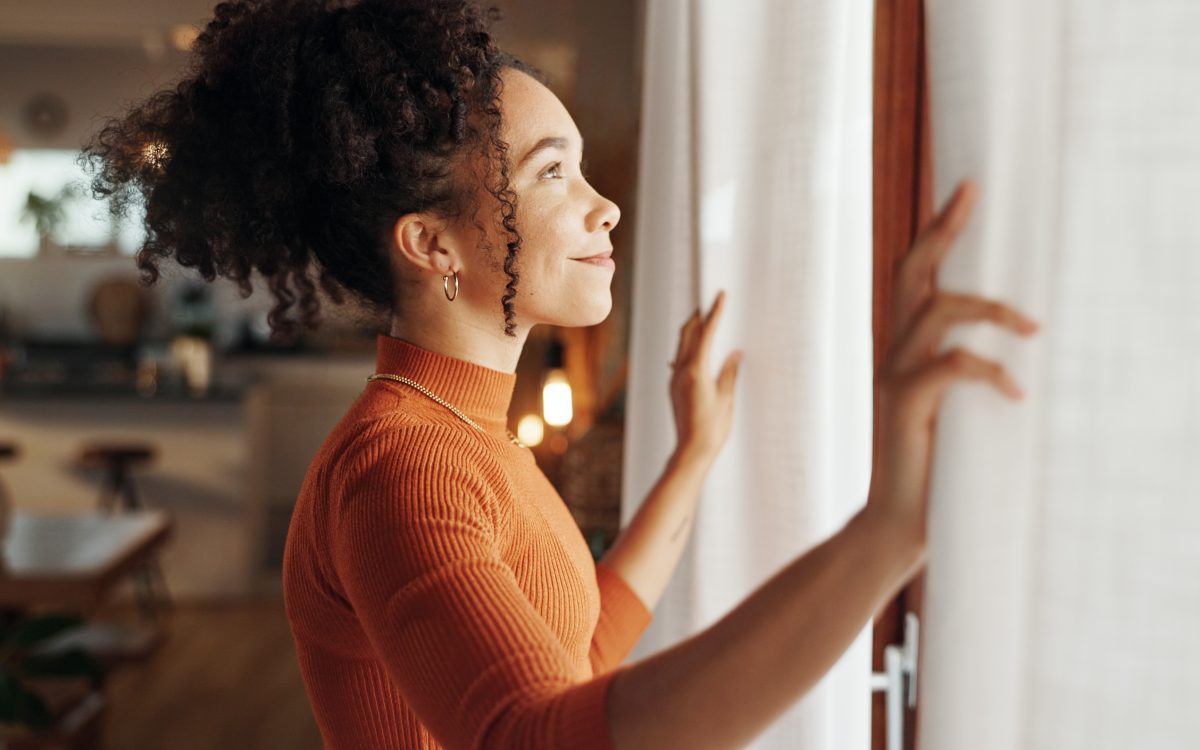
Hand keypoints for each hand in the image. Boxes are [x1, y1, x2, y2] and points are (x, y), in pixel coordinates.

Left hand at [668, 290, 743, 459]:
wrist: (691, 451)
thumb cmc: (712, 429)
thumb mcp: (726, 398)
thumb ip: (729, 373)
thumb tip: (735, 353)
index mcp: (696, 371)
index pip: (706, 334)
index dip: (714, 313)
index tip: (720, 296)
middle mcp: (681, 372)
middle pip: (687, 335)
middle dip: (699, 317)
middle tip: (710, 302)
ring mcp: (675, 380)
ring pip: (681, 346)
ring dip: (692, 331)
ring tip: (704, 320)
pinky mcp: (674, 388)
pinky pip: (680, 360)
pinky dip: (688, 348)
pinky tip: (696, 349)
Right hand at [866, 181, 1039, 546]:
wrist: (900, 524)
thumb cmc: (938, 468)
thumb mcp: (958, 410)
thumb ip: (972, 374)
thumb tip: (1032, 344)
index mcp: (906, 350)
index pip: (915, 277)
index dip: (938, 233)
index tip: (966, 191)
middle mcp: (893, 353)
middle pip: (912, 275)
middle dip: (943, 232)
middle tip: (972, 194)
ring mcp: (895, 378)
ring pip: (936, 313)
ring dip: (989, 311)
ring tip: (1031, 330)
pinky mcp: (906, 406)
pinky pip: (950, 368)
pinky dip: (989, 373)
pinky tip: (1016, 396)